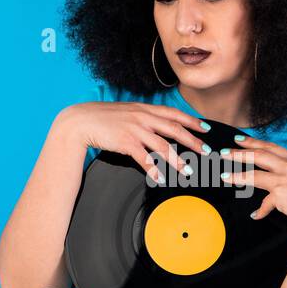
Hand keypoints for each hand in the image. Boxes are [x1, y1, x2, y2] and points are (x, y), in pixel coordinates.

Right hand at [55, 101, 209, 180]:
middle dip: (192, 141)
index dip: (192, 121)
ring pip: (162, 145)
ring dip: (177, 159)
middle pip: (174, 129)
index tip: (205, 128)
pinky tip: (160, 178)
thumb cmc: (103, 118)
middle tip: (206, 150)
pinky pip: (143, 158)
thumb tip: (157, 126)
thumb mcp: (126, 112)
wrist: (81, 121)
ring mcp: (134, 129)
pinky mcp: (125, 142)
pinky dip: (153, 169)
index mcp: (144, 109)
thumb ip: (143, 117)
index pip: (174, 114)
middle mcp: (142, 117)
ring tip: (188, 170)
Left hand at [219, 136, 286, 232]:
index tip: (240, 140)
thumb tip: (276, 189)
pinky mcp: (280, 193)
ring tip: (223, 176)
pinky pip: (264, 203)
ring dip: (237, 174)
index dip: (254, 142)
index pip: (271, 147)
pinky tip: (256, 216)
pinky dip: (260, 211)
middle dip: (239, 153)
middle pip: (259, 155)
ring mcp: (284, 179)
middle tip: (224, 152)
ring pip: (254, 173)